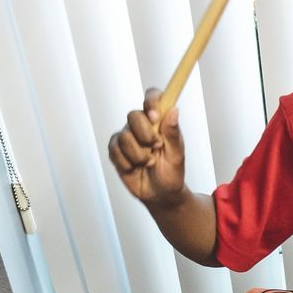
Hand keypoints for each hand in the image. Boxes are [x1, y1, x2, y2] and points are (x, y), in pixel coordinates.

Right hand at [107, 88, 186, 207]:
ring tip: (148, 163)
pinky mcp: (116, 149)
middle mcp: (141, 124)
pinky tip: (135, 167)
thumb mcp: (177, 155)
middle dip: (144, 134)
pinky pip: (115, 150)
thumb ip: (173, 134)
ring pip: (125, 136)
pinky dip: (127, 162)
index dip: (151, 101)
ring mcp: (127, 136)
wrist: (159, 194)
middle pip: (133, 115)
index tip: (155, 116)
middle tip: (156, 148)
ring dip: (139, 154)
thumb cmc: (171, 172)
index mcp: (159, 121)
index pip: (152, 97)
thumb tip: (173, 111)